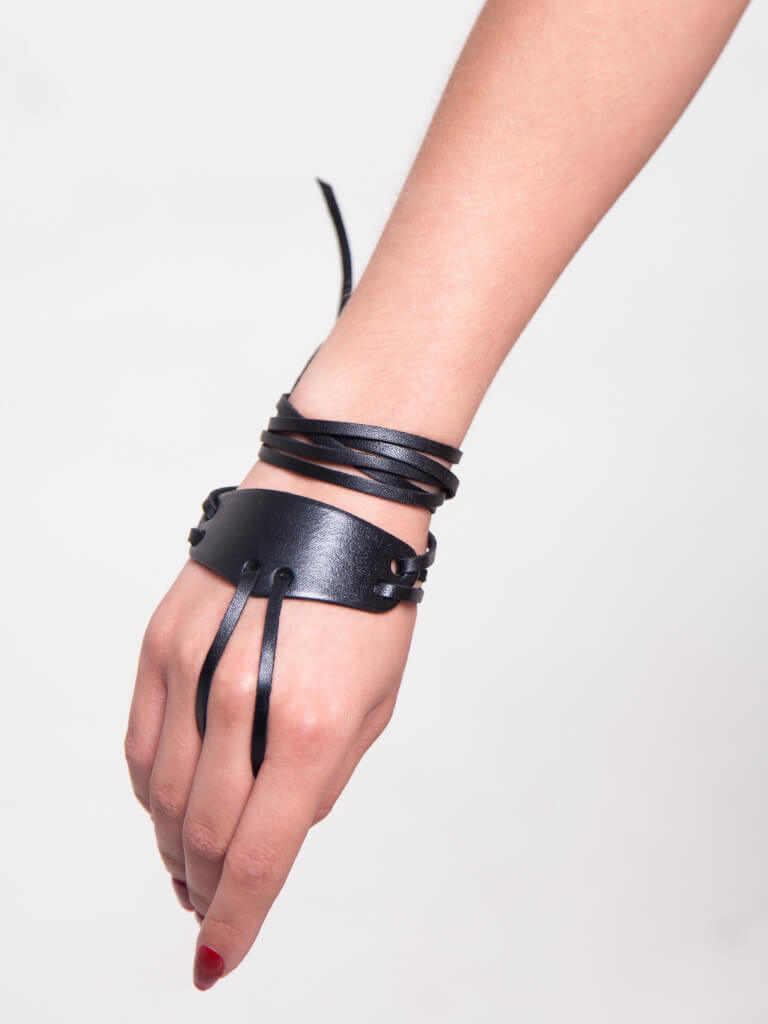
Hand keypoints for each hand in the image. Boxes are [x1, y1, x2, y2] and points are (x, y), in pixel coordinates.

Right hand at [124, 459, 428, 989]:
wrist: (333, 507)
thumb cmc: (369, 604)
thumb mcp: (375, 705)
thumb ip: (324, 779)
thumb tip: (278, 830)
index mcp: (309, 728)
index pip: (258, 857)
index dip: (237, 921)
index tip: (219, 960)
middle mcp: (238, 701)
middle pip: (200, 833)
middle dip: (204, 889)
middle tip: (208, 911)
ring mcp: (190, 669)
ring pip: (159, 794)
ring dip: (170, 845)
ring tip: (186, 867)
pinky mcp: (162, 643)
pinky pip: (141, 740)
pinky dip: (150, 788)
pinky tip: (166, 804)